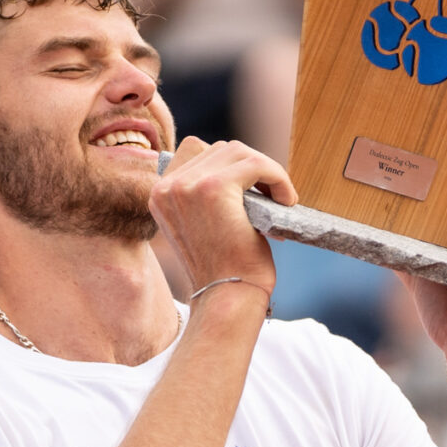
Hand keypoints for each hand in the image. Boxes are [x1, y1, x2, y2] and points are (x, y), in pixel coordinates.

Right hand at [148, 137, 296, 297]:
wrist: (227, 298)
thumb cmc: (222, 269)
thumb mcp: (200, 224)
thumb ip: (202, 194)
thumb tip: (239, 163)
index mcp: (160, 194)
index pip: (195, 151)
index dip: (228, 165)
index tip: (249, 189)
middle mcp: (167, 186)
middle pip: (220, 148)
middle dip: (251, 167)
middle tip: (270, 196)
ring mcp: (188, 185)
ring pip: (239, 152)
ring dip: (265, 171)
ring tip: (278, 198)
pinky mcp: (214, 188)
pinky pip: (257, 164)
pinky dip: (278, 177)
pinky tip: (286, 201)